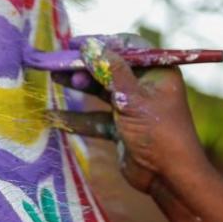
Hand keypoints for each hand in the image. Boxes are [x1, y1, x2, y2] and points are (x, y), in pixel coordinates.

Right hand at [46, 35, 207, 192]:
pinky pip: (97, 118)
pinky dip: (78, 118)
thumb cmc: (159, 132)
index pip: (128, 47)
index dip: (102, 43)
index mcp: (158, 72)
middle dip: (84, 66)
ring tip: (54, 79)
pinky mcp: (122, 129)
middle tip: (58, 63)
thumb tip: (89, 46)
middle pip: (110, 69)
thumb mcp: (133, 98)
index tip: (75, 44)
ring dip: (79, 86)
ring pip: (101, 92)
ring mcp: (133, 109)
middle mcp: (146, 87)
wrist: (169, 177)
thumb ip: (110, 71)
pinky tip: (53, 115)